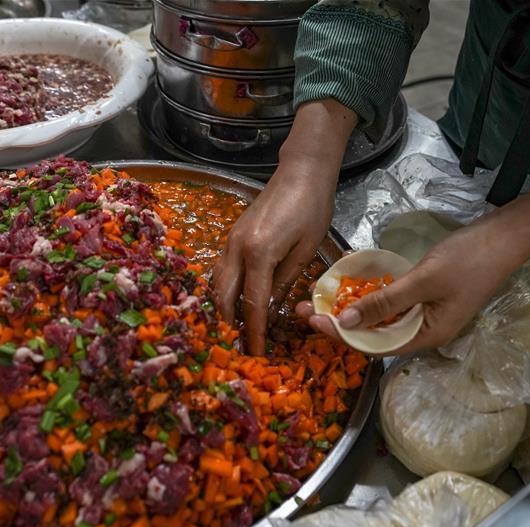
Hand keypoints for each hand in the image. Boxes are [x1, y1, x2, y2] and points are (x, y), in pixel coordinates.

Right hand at [213, 99, 356, 354]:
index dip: (253, 330)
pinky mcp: (233, 235)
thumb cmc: (312, 207)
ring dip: (223, 306)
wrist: (301, 171)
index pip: (252, 303)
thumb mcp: (307, 249)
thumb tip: (271, 308)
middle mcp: (237, 248)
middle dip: (229, 322)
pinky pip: (222, 269)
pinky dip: (224, 288)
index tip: (255, 351)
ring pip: (217, 282)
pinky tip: (235, 299)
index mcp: (259, 253)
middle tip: (238, 344)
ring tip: (234, 327)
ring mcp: (231, 240)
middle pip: (224, 295)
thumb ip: (286, 280)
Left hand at [296, 221, 527, 355]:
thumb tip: (347, 324)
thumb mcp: (423, 280)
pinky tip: (349, 288)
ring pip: (379, 321)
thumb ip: (385, 303)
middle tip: (306, 308)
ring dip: (350, 311)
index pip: (374, 346)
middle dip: (339, 324)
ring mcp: (424, 315)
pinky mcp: (424, 299)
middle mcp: (423, 332)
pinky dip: (369, 299)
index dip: (341, 336)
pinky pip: (390, 306)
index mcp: (426, 337)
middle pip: (373, 336)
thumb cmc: (468, 259)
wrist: (505, 237)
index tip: (312, 320)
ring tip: (319, 300)